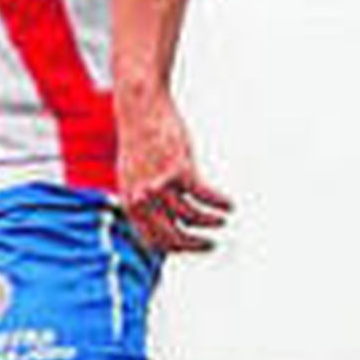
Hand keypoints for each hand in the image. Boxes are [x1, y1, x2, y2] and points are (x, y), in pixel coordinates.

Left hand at [116, 90, 230, 255]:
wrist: (140, 110)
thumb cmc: (140, 142)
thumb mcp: (133, 176)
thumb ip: (144, 200)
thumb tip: (164, 220)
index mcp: (130, 203)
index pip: (153, 241)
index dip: (175, 249)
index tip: (192, 247)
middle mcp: (143, 198)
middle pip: (172, 236)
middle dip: (195, 245)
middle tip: (210, 244)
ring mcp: (159, 185)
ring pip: (191, 217)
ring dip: (211, 221)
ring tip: (222, 218)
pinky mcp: (177, 169)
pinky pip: (203, 195)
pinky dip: (219, 203)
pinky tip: (229, 204)